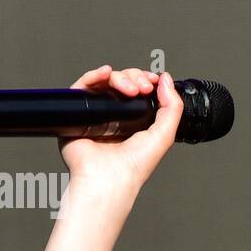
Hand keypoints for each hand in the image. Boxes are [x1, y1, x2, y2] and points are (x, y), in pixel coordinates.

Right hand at [57, 65, 183, 190]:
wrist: (109, 176)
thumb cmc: (133, 166)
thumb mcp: (164, 135)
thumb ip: (172, 108)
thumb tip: (167, 80)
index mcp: (135, 121)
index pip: (139, 91)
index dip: (146, 81)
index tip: (153, 81)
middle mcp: (115, 116)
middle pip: (123, 83)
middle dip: (135, 78)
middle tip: (142, 87)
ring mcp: (97, 113)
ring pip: (105, 82)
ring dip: (120, 78)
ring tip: (130, 88)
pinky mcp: (78, 113)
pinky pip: (83, 87)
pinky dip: (94, 75)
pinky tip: (106, 73)